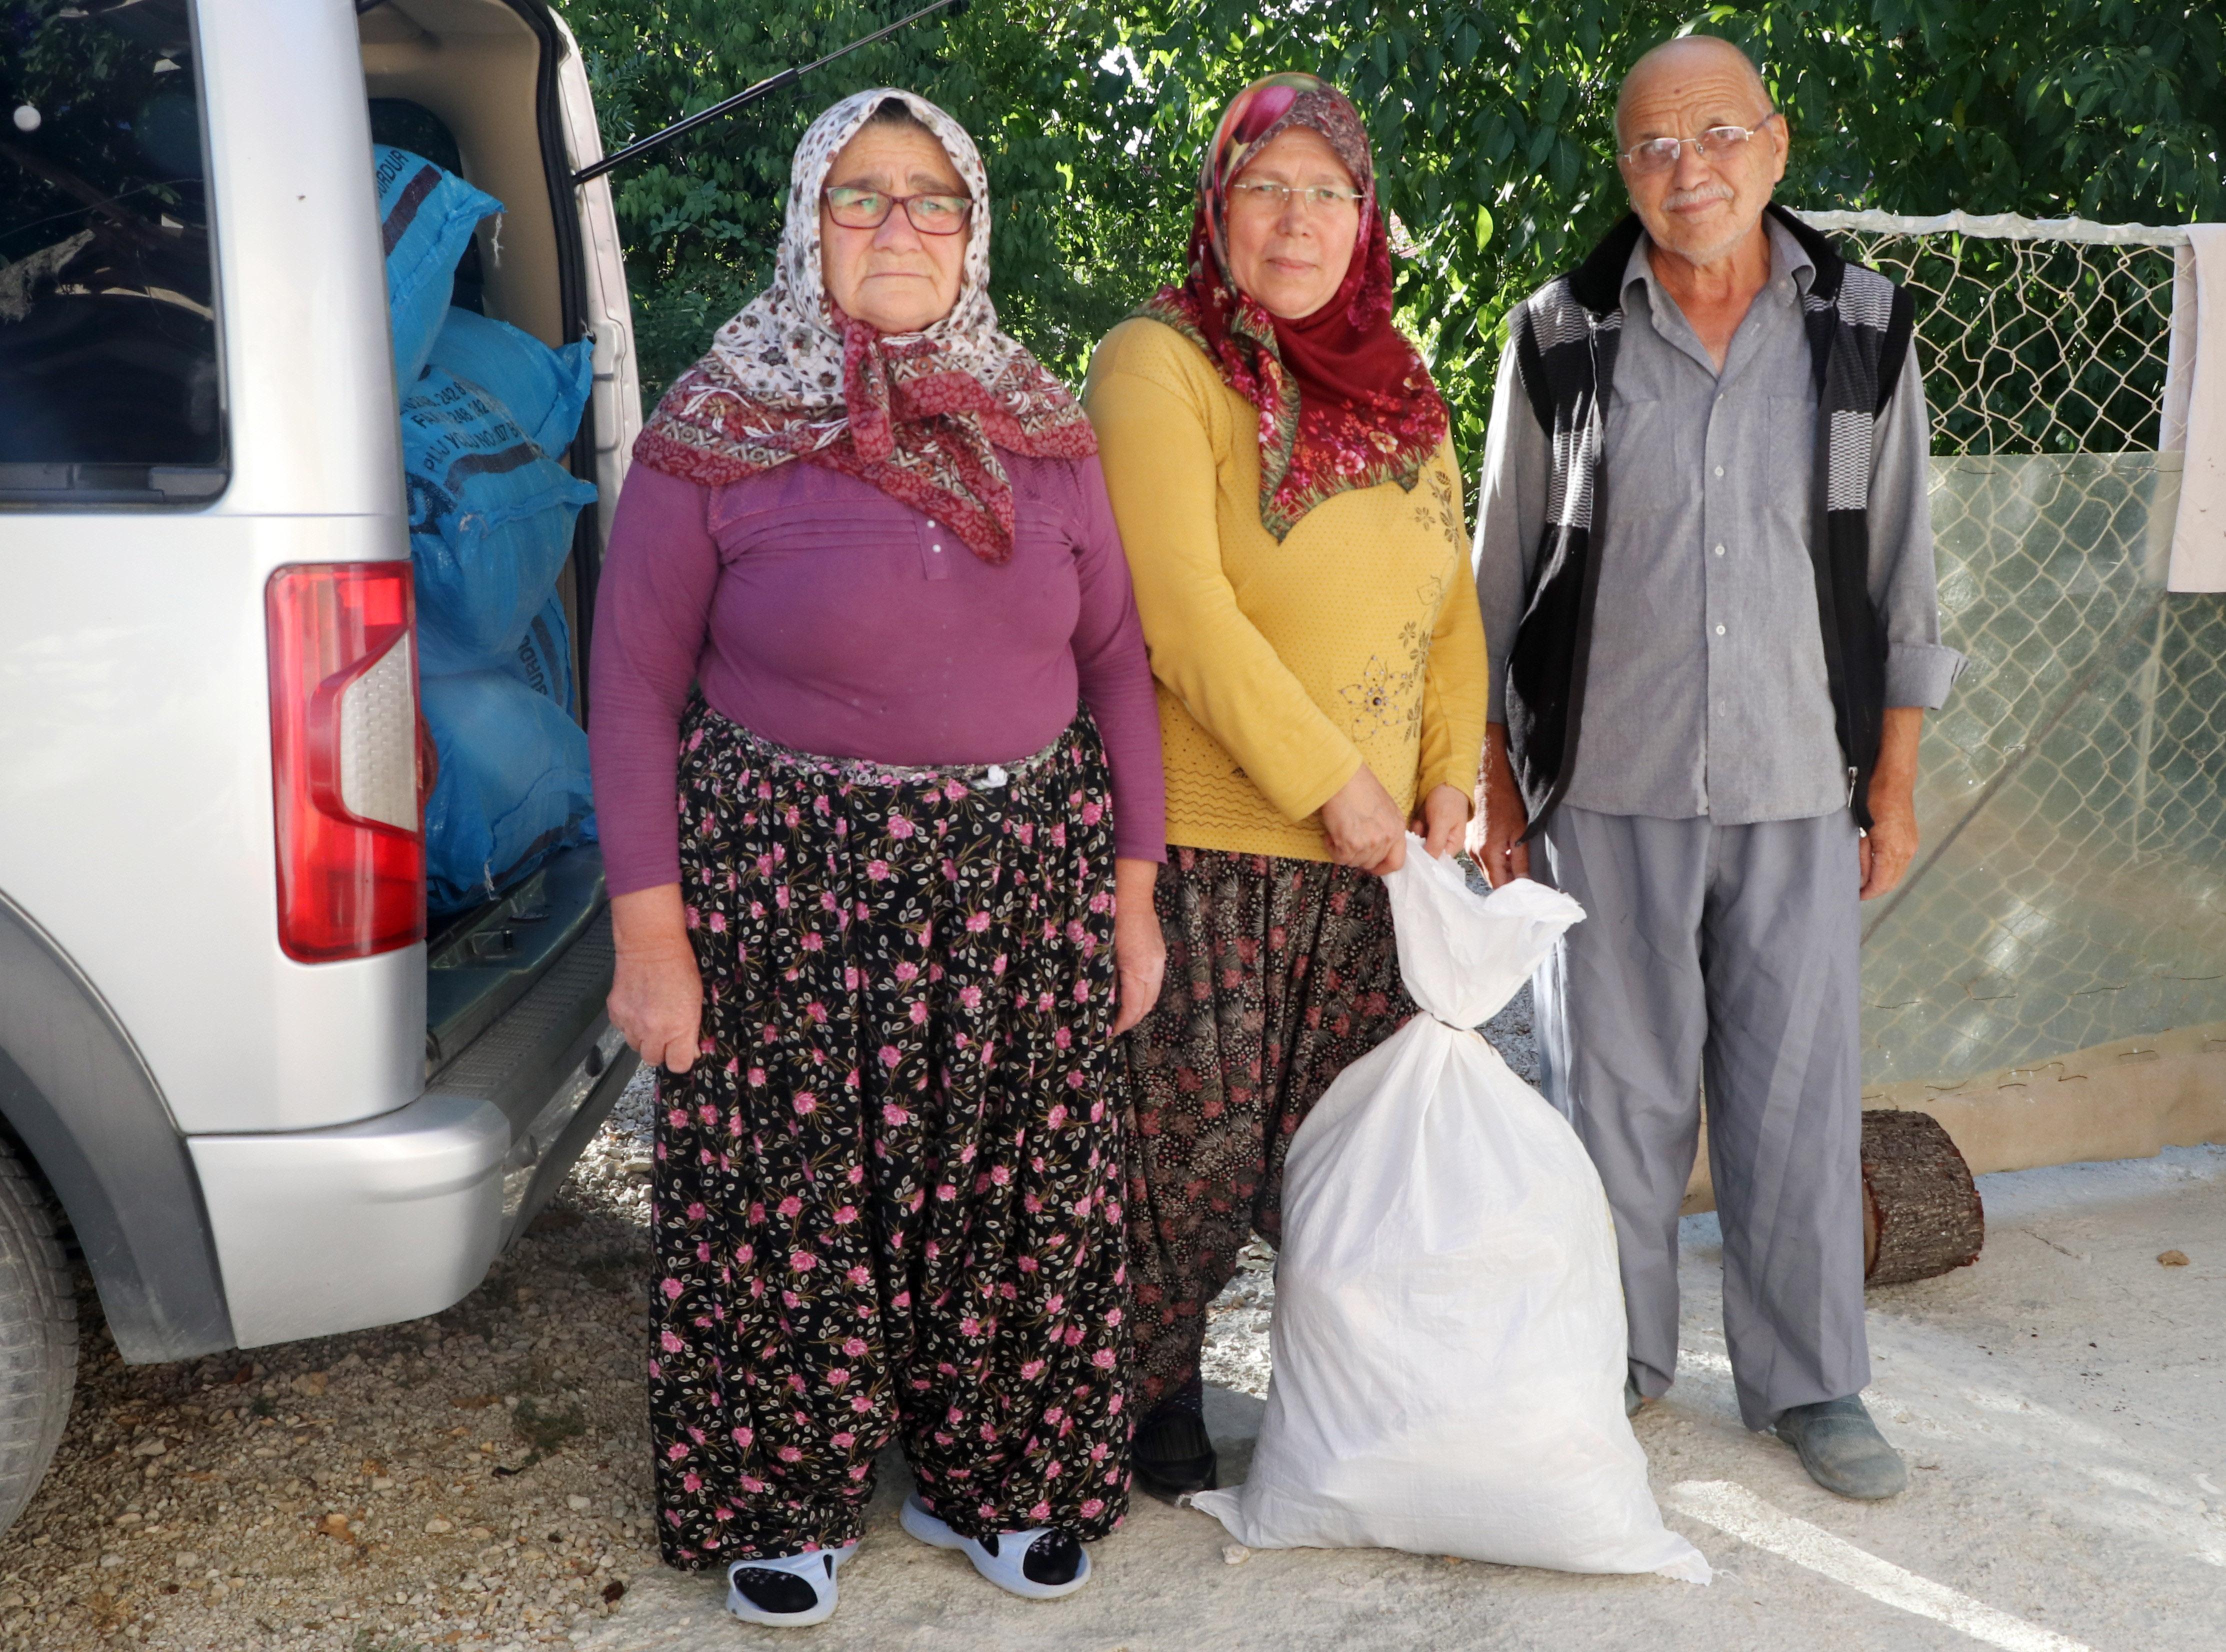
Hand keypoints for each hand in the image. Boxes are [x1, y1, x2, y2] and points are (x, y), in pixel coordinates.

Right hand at [608, 884, 703, 1071]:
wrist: (650, 944)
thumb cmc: (681, 968)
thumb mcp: (696, 1001)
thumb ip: (691, 1030)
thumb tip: (689, 1051)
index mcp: (678, 1028)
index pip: (678, 1065)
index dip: (680, 1058)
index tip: (682, 1050)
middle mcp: (652, 1030)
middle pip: (652, 1059)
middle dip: (660, 1049)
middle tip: (665, 1032)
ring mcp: (630, 1022)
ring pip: (635, 1045)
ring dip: (643, 1037)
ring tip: (651, 1015)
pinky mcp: (614, 1012)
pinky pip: (622, 1029)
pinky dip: (629, 1023)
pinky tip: (638, 1006)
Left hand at [1111, 857, 1165, 1036]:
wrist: (1130, 892)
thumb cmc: (1109, 920)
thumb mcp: (1100, 954)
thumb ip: (1103, 979)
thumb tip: (1099, 1001)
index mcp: (1138, 971)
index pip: (1133, 1009)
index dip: (1121, 1024)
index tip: (1108, 1031)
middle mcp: (1154, 969)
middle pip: (1147, 1006)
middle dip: (1131, 1020)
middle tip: (1114, 1027)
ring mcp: (1159, 960)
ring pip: (1153, 994)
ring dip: (1139, 1007)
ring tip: (1121, 1013)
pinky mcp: (1159, 952)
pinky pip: (1155, 981)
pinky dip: (1144, 992)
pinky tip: (1131, 992)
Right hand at [1318, 762, 1406, 874]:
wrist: (1341, 778)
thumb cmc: (1358, 786)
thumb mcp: (1384, 807)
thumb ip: (1385, 828)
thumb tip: (1376, 845)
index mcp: (1397, 827)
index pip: (1397, 862)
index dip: (1382, 867)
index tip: (1372, 865)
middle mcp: (1386, 837)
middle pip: (1371, 863)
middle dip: (1358, 856)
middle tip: (1348, 843)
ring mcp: (1370, 842)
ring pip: (1354, 862)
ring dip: (1344, 851)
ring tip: (1339, 832)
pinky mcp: (1351, 844)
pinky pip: (1340, 858)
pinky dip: (1332, 848)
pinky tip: (1331, 834)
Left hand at [1409, 784, 1469, 858]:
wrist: (1442, 778)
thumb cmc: (1448, 799)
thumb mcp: (1443, 822)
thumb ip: (1436, 842)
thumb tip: (1429, 861)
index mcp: (1453, 844)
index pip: (1439, 861)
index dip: (1427, 862)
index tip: (1416, 859)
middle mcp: (1443, 842)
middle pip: (1427, 854)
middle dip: (1419, 846)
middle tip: (1416, 836)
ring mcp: (1432, 834)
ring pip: (1418, 844)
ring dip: (1415, 836)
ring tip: (1419, 823)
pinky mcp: (1424, 826)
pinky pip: (1414, 834)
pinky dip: (1413, 829)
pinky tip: (1417, 820)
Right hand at [1464, 725, 1530, 887]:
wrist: (1490, 781)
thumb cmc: (1507, 804)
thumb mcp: (1520, 834)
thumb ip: (1520, 862)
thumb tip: (1523, 883)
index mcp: (1487, 853)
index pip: (1498, 885)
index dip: (1510, 894)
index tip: (1522, 898)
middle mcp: (1473, 853)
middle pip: (1491, 879)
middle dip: (1506, 883)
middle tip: (1523, 886)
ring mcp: (1468, 847)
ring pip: (1486, 869)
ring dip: (1500, 871)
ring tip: (1515, 869)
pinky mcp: (1468, 840)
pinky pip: (1481, 859)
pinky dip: (1494, 861)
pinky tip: (1505, 855)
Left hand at [1859, 707, 1924, 900]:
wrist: (1894, 777)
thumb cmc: (1872, 797)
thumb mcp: (1859, 828)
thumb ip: (1859, 854)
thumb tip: (1859, 877)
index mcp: (1892, 849)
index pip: (1881, 884)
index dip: (1866, 893)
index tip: (1852, 895)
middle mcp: (1906, 850)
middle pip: (1891, 883)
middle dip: (1873, 890)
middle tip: (1855, 890)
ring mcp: (1911, 845)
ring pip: (1896, 874)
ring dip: (1881, 880)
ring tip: (1862, 880)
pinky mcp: (1911, 839)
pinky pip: (1900, 863)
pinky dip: (1887, 869)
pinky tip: (1872, 865)